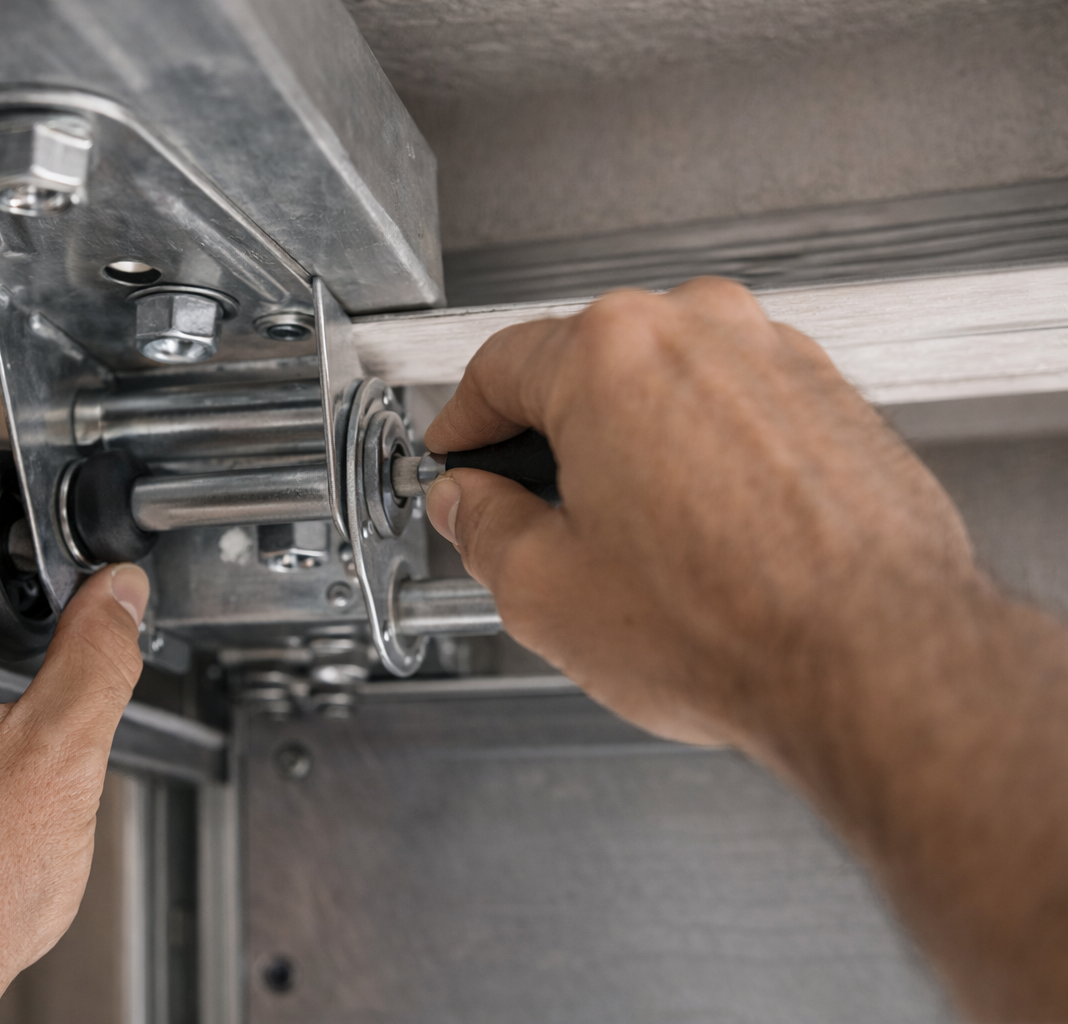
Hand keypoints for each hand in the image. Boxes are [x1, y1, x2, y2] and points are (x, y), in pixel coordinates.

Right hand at [423, 277, 979, 747]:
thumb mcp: (543, 590)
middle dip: (549, 442)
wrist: (879, 662)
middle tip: (531, 517)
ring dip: (630, 451)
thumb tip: (472, 505)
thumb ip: (482, 527)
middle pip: (584, 370)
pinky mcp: (831, 399)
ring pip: (664, 389)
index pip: (498, 367)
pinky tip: (699, 541)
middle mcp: (700, 329)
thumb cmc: (735, 626)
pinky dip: (701, 460)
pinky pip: (733, 413)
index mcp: (610, 353)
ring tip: (631, 547)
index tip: (460, 457)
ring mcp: (775, 358)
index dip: (462, 424)